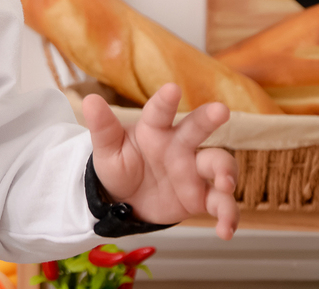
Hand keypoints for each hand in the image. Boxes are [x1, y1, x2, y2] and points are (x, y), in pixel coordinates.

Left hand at [81, 82, 238, 239]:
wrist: (125, 202)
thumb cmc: (118, 167)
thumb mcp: (107, 150)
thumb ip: (102, 128)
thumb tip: (90, 100)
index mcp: (154, 130)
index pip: (159, 112)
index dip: (165, 101)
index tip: (172, 88)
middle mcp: (178, 146)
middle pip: (197, 129)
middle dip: (209, 119)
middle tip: (220, 110)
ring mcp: (193, 170)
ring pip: (218, 164)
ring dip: (226, 172)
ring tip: (226, 185)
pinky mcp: (201, 197)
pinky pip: (220, 203)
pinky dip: (228, 216)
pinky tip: (226, 230)